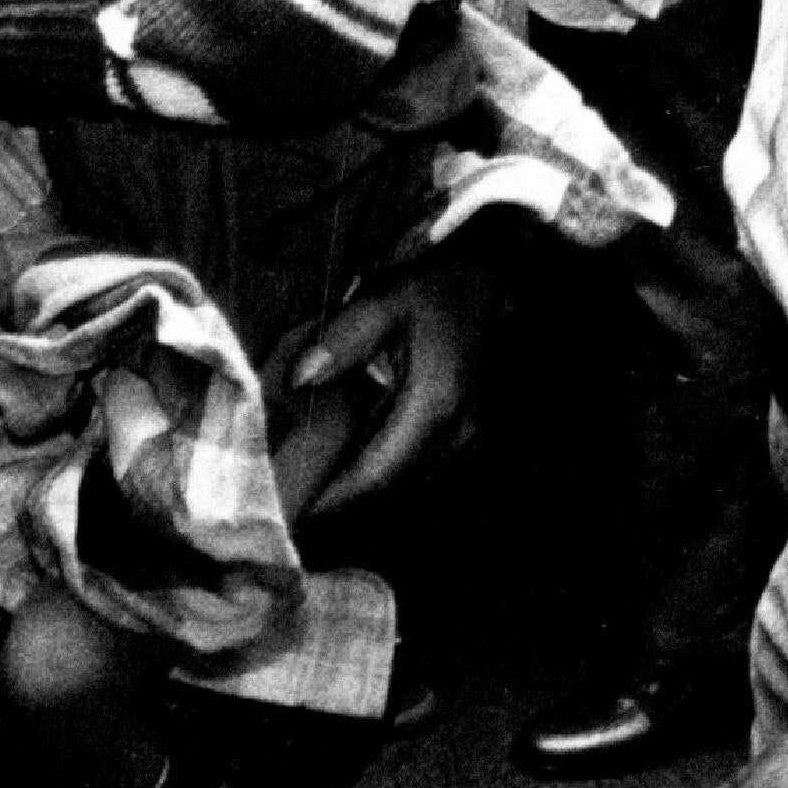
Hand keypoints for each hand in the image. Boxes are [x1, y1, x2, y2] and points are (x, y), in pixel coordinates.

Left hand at [265, 244, 492, 527]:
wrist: (499, 276)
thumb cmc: (440, 285)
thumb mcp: (386, 298)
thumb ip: (341, 341)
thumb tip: (298, 381)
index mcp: (435, 406)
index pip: (374, 474)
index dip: (332, 498)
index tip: (291, 511)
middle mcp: (456, 433)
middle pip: (388, 487)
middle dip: (339, 498)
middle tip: (288, 502)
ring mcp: (466, 436)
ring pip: (403, 479)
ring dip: (360, 485)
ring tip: (309, 486)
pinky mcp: (466, 430)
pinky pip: (416, 463)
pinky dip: (380, 466)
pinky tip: (346, 460)